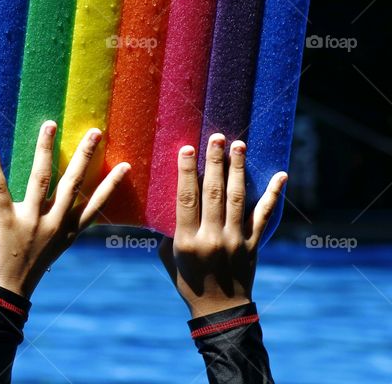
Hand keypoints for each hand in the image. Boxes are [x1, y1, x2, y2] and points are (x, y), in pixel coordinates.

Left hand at [0, 121, 129, 298]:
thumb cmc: (25, 269)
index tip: (126, 166)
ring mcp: (30, 220)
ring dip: (46, 148)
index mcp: (66, 232)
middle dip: (85, 156)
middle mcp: (53, 223)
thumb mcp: (52, 249)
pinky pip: (0, 188)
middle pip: (73, 183)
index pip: (93, 205)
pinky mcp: (4, 219)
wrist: (3, 293)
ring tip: (50, 125)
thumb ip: (58, 227)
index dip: (110, 185)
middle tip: (95, 132)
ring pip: (42, 177)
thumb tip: (60, 208)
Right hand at [159, 133, 287, 317]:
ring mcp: (235, 240)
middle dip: (215, 162)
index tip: (187, 148)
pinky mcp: (253, 245)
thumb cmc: (188, 282)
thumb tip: (168, 203)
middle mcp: (212, 237)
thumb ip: (169, 230)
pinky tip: (280, 176)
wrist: (219, 311)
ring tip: (239, 146)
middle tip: (217, 137)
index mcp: (187, 240)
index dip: (186, 171)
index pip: (186, 198)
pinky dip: (273, 195)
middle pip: (213, 192)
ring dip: (238, 169)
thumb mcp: (168, 257)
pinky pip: (264, 216)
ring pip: (237, 198)